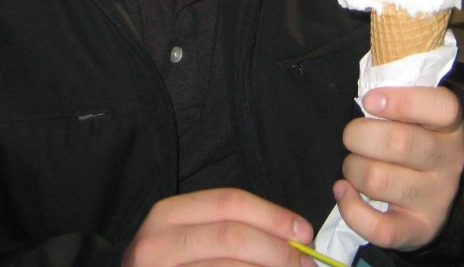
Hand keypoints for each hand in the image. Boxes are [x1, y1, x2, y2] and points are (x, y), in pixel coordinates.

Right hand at [122, 188, 315, 265]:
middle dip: (278, 250)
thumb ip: (228, 228)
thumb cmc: (170, 264)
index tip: (304, 230)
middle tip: (306, 263)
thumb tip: (290, 235)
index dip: (272, 215)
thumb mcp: (189, 236)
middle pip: (232, 237)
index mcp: (168, 214)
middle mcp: (157, 244)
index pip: (229, 203)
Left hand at [335, 86, 463, 251]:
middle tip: (352, 136)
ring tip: (354, 165)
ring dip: (353, 169)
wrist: (432, 192)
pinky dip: (351, 209)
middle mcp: (448, 161)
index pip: (442, 107)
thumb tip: (368, 83)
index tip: (369, 100)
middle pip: (398, 142)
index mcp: (449, 125)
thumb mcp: (414, 113)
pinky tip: (344, 191)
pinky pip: (379, 228)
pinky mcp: (419, 230)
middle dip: (359, 135)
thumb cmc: (410, 138)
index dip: (402, 101)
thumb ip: (395, 95)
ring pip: (379, 180)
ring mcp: (436, 198)